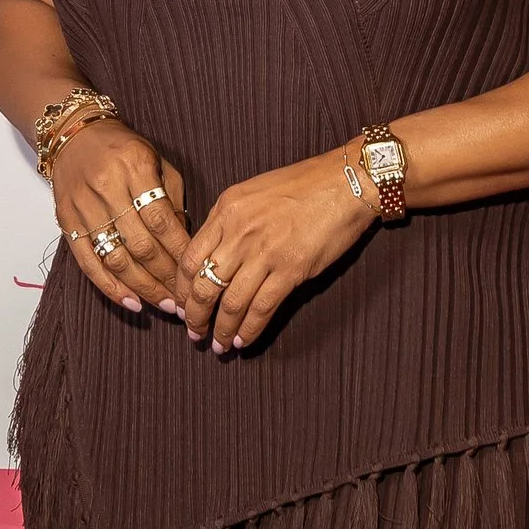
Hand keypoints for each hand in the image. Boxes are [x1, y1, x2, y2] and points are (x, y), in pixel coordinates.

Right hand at [51, 119, 189, 315]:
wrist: (74, 134)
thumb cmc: (123, 149)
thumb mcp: (157, 162)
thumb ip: (172, 200)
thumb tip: (185, 243)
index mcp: (134, 167)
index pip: (160, 220)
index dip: (179, 251)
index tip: (196, 273)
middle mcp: (106, 188)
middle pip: (139, 244)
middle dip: (165, 276)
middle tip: (186, 298)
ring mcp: (82, 207)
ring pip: (115, 258)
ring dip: (143, 287)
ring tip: (165, 305)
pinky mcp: (66, 221)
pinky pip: (88, 261)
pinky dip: (110, 286)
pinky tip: (131, 302)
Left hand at [177, 147, 374, 351]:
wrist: (347, 182)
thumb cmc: (304, 185)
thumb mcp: (252, 192)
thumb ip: (229, 221)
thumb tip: (213, 254)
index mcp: (226, 210)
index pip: (190, 259)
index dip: (182, 289)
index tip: (182, 305)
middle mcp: (239, 232)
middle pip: (204, 284)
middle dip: (195, 315)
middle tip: (193, 332)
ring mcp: (265, 252)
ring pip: (231, 302)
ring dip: (221, 329)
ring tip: (218, 345)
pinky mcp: (291, 269)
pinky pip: (262, 307)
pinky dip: (249, 329)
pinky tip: (243, 340)